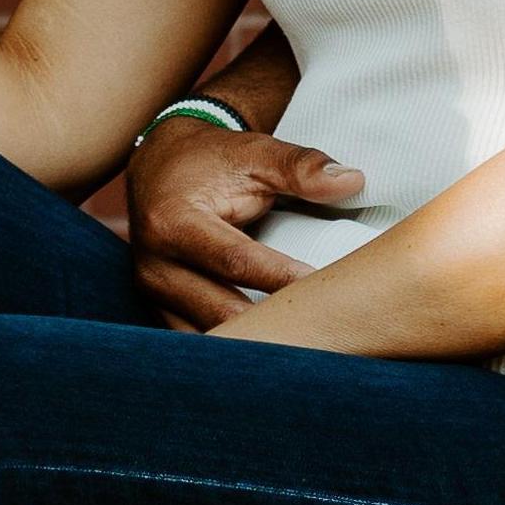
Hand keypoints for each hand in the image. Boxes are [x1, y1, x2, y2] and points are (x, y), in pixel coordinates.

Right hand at [126, 118, 362, 328]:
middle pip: (221, 310)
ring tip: (304, 346)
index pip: (235, 261)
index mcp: (174, 222)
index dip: (281, 278)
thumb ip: (302, 167)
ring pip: (208, 337)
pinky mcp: (159, 310)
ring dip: (256, 344)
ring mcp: (152, 294)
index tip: (324, 288)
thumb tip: (352, 181)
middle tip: (324, 329)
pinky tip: (276, 350)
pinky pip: (199, 340)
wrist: (160, 168)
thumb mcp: (256, 154)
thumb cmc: (212, 161)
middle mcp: (154, 265)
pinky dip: (237, 347)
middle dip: (273, 324)